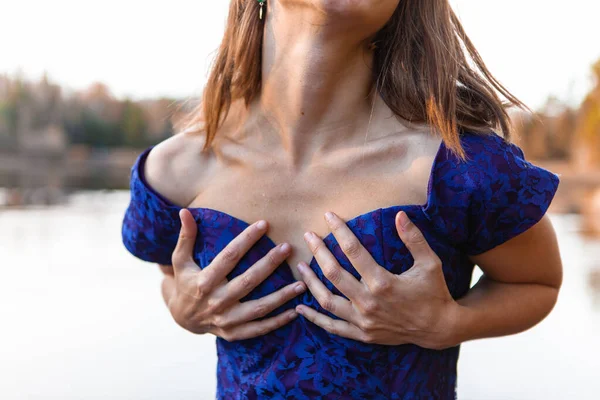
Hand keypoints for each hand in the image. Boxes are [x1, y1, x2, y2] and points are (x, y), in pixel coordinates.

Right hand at [161, 209, 305, 340]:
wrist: (181, 318)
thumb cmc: (185, 282)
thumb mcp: (180, 261)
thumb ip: (186, 237)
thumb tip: (184, 212)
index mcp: (204, 281)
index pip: (229, 256)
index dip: (247, 239)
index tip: (264, 224)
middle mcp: (216, 301)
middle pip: (248, 281)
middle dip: (269, 263)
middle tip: (288, 247)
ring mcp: (226, 320)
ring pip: (258, 308)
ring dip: (282, 297)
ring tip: (302, 283)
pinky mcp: (233, 333)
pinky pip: (259, 329)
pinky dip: (278, 322)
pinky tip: (296, 311)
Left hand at [295, 210, 458, 349]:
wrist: (439, 328)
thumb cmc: (434, 292)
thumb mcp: (429, 263)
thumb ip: (414, 239)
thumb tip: (400, 215)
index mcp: (383, 283)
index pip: (353, 251)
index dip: (339, 231)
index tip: (328, 216)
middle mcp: (368, 302)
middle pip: (333, 273)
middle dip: (318, 251)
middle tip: (308, 235)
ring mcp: (363, 321)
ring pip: (326, 300)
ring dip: (310, 282)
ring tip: (299, 266)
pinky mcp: (362, 334)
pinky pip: (332, 327)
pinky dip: (315, 318)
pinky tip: (300, 308)